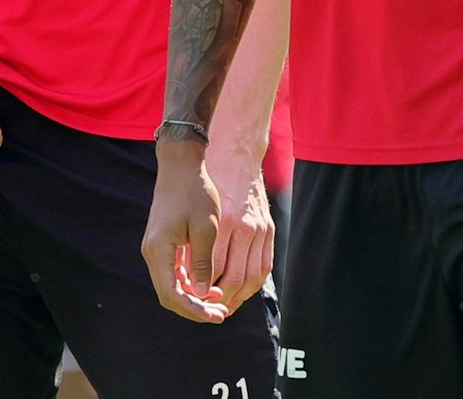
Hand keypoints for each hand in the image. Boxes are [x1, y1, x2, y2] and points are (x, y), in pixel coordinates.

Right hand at [142, 142, 228, 322]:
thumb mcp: (206, 229)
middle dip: (194, 308)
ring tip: (218, 301)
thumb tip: (202, 295)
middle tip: (220, 313)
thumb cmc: (196, 193)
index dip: (194, 310)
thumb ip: (203, 263)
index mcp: (159, 249)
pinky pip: (172, 272)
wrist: (181, 166)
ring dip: (192, 297)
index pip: (172, 294)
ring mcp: (154, 248)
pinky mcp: (161, 243)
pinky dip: (188, 283)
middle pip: (168, 294)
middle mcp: (151, 252)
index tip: (217, 315)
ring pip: (170, 285)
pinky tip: (207, 284)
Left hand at [205, 140, 273, 313]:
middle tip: (208, 310)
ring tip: (223, 305)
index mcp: (225, 224)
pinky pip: (264, 266)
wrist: (233, 153)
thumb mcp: (194, 215)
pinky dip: (253, 282)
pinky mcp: (269, 228)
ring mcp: (261, 229)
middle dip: (222, 300)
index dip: (204, 291)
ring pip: (254, 276)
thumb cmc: (205, 183)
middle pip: (236, 279)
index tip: (194, 302)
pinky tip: (239, 288)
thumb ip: (196, 251)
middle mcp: (246, 228)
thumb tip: (193, 285)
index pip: (215, 273)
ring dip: (239, 295)